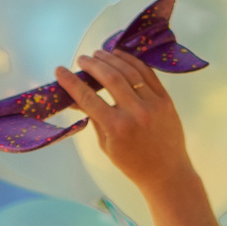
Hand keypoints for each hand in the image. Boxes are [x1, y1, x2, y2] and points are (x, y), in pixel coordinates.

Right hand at [53, 48, 199, 202]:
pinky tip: (120, 55)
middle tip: (82, 59)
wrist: (166, 172)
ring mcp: (152, 103)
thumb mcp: (106, 145)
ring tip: (98, 53)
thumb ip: (94, 118)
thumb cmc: (132, 163)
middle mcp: (135, 112)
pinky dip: (132, 61)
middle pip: (110, 78)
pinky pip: (147, 73)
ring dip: (111, 59)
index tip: (60, 71)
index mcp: (116, 128)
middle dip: (93, 65)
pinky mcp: (165, 99)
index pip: (88, 98)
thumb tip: (76, 98)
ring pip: (129, 71)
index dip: (71, 82)